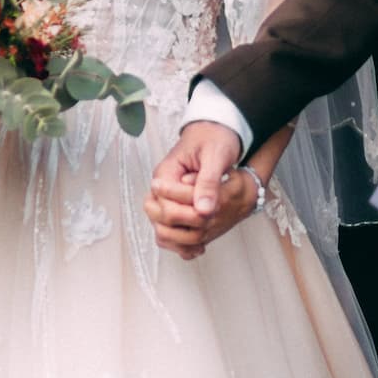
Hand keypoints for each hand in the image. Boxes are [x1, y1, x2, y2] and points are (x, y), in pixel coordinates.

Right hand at [146, 119, 243, 257]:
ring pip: (164, 229)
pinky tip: (200, 246)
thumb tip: (204, 212)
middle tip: (208, 225)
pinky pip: (172, 230)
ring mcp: (167, 198)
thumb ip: (209, 183)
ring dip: (183, 239)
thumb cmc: (215, 138)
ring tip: (204, 242)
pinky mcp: (177, 205)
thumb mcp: (216, 156)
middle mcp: (161, 188)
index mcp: (165, 174)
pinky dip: (183, 242)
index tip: (208, 213)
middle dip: (184, 227)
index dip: (187, 214)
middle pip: (160, 219)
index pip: (165, 205)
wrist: (216, 131)